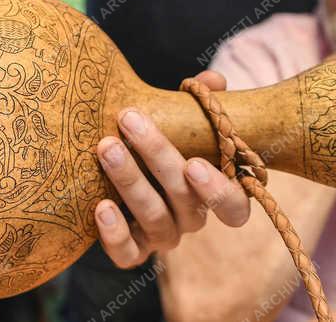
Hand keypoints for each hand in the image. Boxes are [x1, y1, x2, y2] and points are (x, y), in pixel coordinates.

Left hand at [94, 70, 250, 267]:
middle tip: (129, 119)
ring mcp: (163, 237)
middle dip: (157, 157)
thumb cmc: (162, 142)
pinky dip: (114, 233)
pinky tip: (101, 206)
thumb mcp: (181, 119)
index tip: (194, 164)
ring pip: (154, 219)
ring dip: (130, 181)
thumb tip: (212, 81)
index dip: (220, 192)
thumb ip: (200, 102)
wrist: (119, 169)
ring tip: (106, 147)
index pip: (234, 207)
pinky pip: (128, 254)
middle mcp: (192, 218)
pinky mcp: (133, 251)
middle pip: (185, 199)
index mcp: (213, 191)